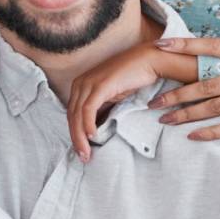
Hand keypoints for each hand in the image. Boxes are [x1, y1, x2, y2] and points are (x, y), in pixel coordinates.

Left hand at [65, 44, 168, 162]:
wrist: (148, 61)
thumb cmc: (132, 78)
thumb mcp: (112, 97)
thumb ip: (102, 109)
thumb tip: (95, 129)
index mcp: (81, 85)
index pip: (72, 114)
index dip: (74, 134)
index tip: (81, 151)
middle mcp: (81, 83)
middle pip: (71, 116)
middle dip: (76, 139)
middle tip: (83, 157)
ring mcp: (90, 82)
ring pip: (77, 114)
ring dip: (80, 136)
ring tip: (86, 153)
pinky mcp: (101, 85)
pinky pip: (89, 108)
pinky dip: (88, 124)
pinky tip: (93, 136)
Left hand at [146, 25, 219, 158]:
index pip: (216, 47)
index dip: (186, 46)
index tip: (162, 46)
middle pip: (208, 83)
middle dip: (177, 91)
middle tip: (153, 99)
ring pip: (218, 106)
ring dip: (188, 113)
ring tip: (165, 119)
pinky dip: (214, 132)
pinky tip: (195, 135)